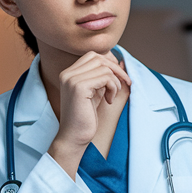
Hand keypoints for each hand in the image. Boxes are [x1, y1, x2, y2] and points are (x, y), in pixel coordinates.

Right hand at [47, 51, 130, 176]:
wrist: (74, 137)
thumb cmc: (86, 117)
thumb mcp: (95, 92)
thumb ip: (102, 77)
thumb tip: (120, 63)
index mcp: (68, 73)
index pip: (93, 56)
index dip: (109, 63)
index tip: (119, 77)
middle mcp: (67, 73)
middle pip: (99, 58)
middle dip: (116, 70)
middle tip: (124, 83)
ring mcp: (71, 79)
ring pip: (104, 68)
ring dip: (115, 82)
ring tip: (111, 96)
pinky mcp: (79, 87)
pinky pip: (106, 78)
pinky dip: (113, 88)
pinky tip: (108, 100)